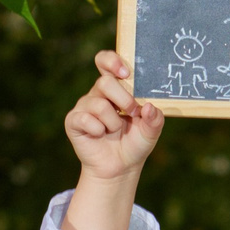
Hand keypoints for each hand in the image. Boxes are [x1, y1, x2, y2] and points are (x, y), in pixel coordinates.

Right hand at [63, 51, 164, 229]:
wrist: (119, 168)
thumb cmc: (134, 144)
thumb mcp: (151, 131)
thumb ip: (155, 119)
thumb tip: (150, 107)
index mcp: (116, 88)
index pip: (106, 62)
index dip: (112, 61)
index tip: (126, 72)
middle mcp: (98, 94)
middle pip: (104, 82)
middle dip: (123, 99)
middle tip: (132, 112)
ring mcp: (84, 106)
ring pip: (98, 104)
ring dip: (113, 122)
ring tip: (115, 131)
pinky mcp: (74, 121)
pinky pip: (85, 119)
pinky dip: (97, 130)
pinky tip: (100, 136)